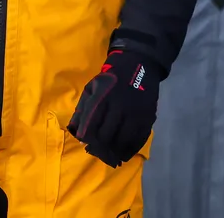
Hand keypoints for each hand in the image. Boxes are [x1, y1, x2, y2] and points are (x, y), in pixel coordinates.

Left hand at [66, 49, 158, 166]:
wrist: (138, 65)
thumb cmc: (110, 79)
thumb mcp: (92, 87)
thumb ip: (83, 109)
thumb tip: (74, 131)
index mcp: (103, 97)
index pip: (92, 123)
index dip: (87, 136)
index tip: (85, 142)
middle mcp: (120, 106)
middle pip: (107, 135)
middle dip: (100, 147)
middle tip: (97, 152)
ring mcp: (135, 113)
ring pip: (123, 140)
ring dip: (115, 152)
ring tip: (110, 157)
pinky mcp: (148, 117)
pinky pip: (139, 139)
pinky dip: (131, 150)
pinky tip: (124, 154)